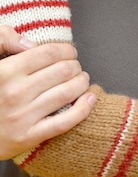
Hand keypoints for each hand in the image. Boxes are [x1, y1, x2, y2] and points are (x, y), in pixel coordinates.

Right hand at [0, 25, 95, 158]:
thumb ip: (5, 39)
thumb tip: (31, 43)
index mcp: (7, 71)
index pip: (50, 52)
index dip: (66, 50)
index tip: (69, 52)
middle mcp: (15, 93)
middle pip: (62, 71)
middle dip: (75, 65)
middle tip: (75, 66)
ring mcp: (22, 117)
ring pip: (67, 93)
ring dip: (81, 83)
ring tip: (82, 80)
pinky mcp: (27, 137)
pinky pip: (64, 122)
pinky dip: (83, 109)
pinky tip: (90, 99)